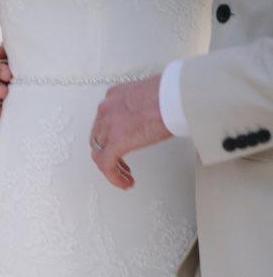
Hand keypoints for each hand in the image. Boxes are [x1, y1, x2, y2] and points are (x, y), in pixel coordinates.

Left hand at [89, 74, 171, 189]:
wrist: (177, 96)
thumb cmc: (173, 94)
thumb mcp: (150, 98)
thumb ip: (141, 110)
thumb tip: (147, 121)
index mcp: (115, 96)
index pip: (104, 122)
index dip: (110, 138)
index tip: (120, 147)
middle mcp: (107, 109)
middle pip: (99, 139)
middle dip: (109, 155)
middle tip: (121, 166)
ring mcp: (109, 125)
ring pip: (100, 153)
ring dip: (112, 168)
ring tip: (124, 178)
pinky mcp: (116, 141)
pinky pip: (107, 165)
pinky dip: (114, 177)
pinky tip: (125, 183)